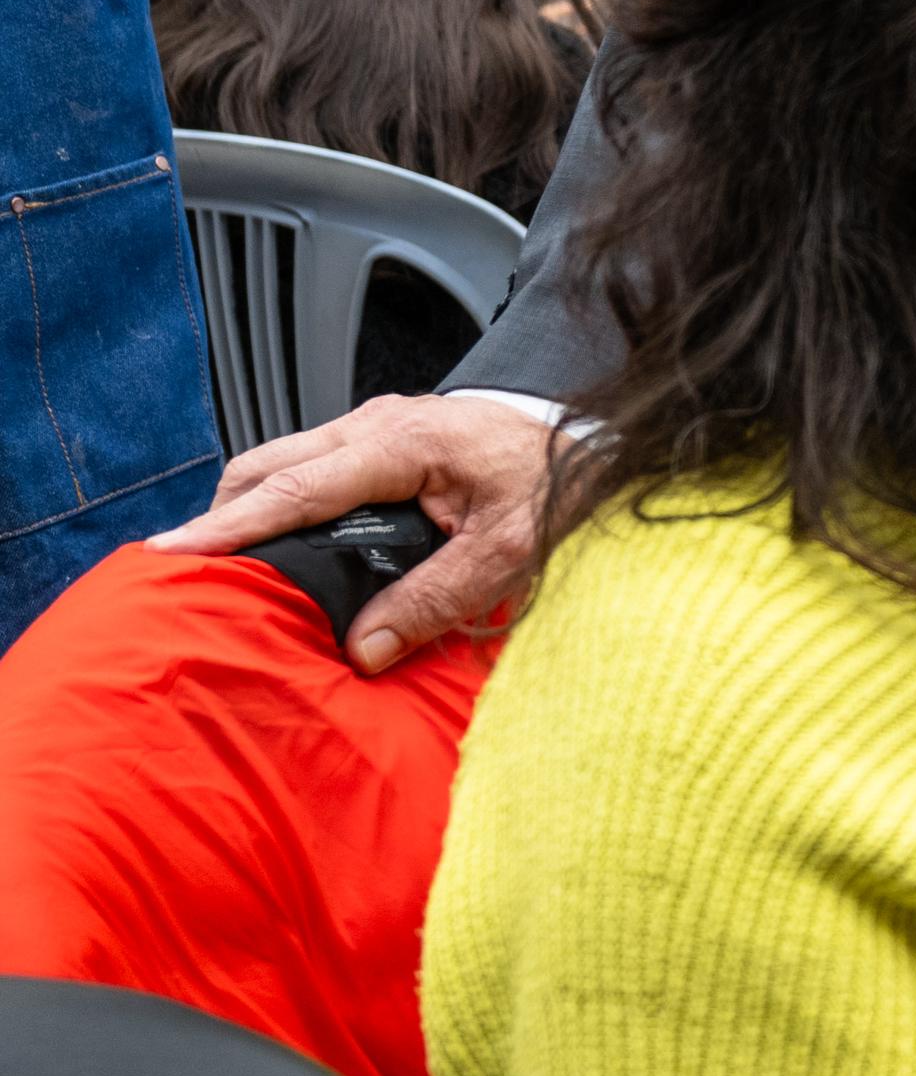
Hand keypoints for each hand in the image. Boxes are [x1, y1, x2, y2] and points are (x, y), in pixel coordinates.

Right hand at [155, 391, 559, 670]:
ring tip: (219, 564)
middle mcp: (373, 426)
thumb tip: (367, 648)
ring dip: (247, 508)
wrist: (583, 434)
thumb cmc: (553, 479)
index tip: (172, 552)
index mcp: (399, 445)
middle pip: (266, 469)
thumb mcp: (509, 548)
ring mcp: (372, 428)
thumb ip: (439, 598)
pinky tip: (275, 542)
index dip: (229, 526)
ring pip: (280, 464)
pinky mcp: (378, 440)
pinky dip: (278, 501)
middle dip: (220, 517)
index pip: (292, 490)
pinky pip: (307, 468)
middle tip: (182, 571)